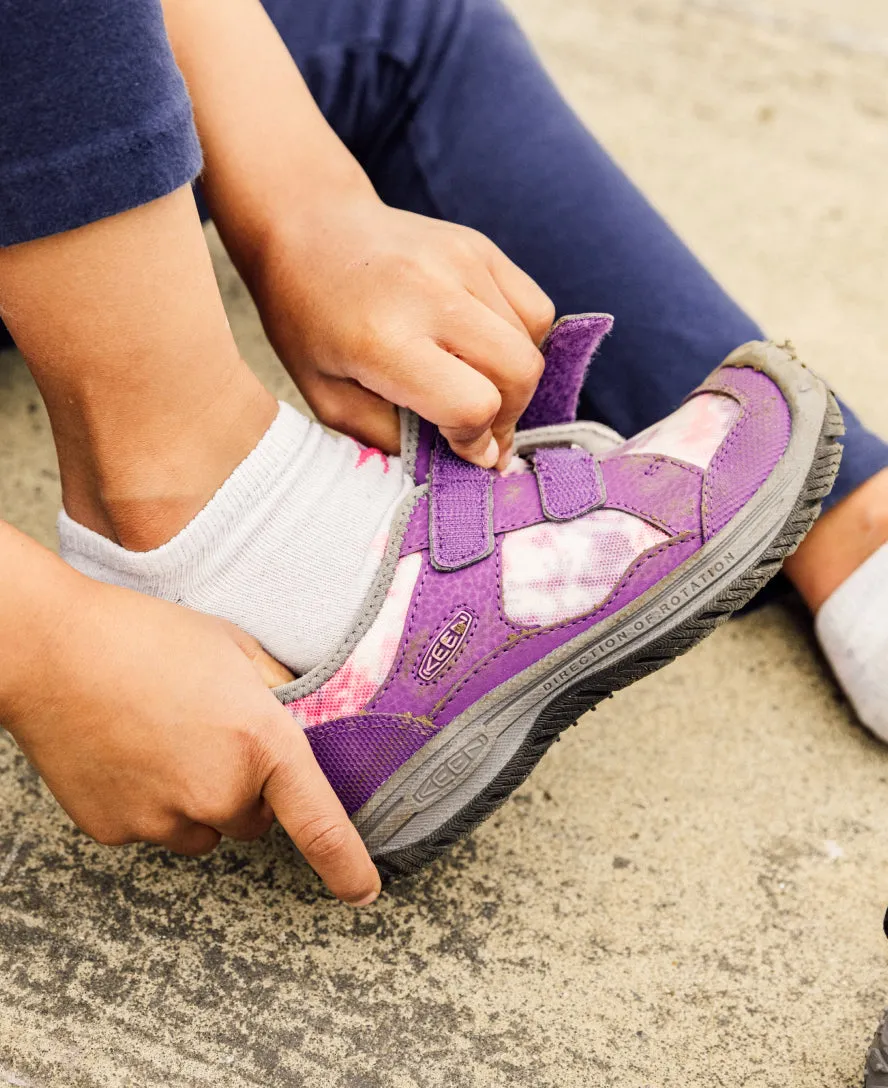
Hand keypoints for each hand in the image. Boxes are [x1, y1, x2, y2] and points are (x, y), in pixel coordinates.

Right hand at [2, 576, 380, 905]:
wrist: (52, 650)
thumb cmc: (145, 636)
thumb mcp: (235, 646)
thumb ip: (277, 690)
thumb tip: (300, 714)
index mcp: (262, 744)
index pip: (321, 824)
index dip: (348, 866)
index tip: (363, 891)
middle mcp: (219, 793)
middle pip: (254, 819)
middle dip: (245, 790)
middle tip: (210, 736)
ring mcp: (164, 819)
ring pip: (204, 830)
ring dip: (198, 801)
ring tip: (164, 740)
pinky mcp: (117, 831)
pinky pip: (154, 829)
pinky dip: (150, 803)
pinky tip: (129, 753)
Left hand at [250, 193, 554, 469]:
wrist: (308, 226)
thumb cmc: (309, 322)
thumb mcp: (329, 399)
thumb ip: (393, 437)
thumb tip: (466, 461)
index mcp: (382, 339)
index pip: (471, 405)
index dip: (476, 441)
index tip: (466, 451)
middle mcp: (429, 294)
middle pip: (519, 373)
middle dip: (509, 417)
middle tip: (482, 431)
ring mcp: (461, 261)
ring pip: (532, 342)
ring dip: (514, 381)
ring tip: (479, 387)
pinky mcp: (480, 247)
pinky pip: (534, 308)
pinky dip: (523, 340)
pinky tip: (486, 349)